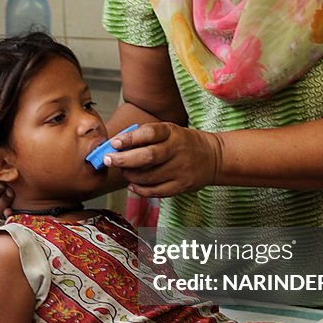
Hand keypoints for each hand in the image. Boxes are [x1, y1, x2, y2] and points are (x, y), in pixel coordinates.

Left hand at [102, 122, 222, 197]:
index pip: (150, 133)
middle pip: (147, 156)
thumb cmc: (184, 143)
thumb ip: (146, 136)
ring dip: (130, 176)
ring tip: (124, 172)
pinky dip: (140, 189)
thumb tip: (117, 145)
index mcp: (172, 133)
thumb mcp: (170, 131)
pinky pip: (156, 191)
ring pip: (149, 176)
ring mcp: (180, 169)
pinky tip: (133, 185)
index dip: (130, 138)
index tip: (114, 143)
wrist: (214, 157)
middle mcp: (177, 150)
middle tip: (109, 160)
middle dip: (124, 160)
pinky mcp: (181, 185)